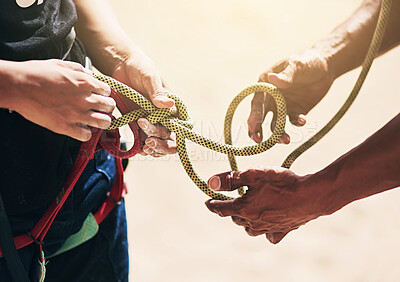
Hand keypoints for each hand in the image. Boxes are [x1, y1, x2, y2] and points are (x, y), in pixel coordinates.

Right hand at [4, 59, 114, 140]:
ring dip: (102, 121)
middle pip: (110, 106)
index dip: (104, 93)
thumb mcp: (60, 64)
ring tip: (95, 120)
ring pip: (104, 122)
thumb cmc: (36, 73)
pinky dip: (85, 133)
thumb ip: (78, 69)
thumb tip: (87, 73)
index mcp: (85, 81)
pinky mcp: (65, 126)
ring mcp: (76, 114)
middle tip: (100, 108)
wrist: (17, 86)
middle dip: (107, 107)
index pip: (108, 90)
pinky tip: (80, 128)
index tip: (99, 95)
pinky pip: (86, 135)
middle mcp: (85, 98)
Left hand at [112, 51, 176, 156]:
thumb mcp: (149, 76)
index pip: (180, 128)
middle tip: (148, 141)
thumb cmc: (140, 67)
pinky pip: (143, 141)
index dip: (173, 138)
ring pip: (157, 143)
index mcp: (172, 107)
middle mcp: (164, 116)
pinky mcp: (138, 123)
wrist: (121, 65)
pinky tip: (138, 149)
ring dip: (152, 149)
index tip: (159, 135)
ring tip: (144, 147)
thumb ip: (157, 92)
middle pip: (168, 138)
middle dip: (160, 144)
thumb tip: (169, 105)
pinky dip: (142, 148)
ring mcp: (151, 121)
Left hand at [205, 167, 330, 243]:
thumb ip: (231, 179)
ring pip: (250, 229)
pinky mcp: (283, 230)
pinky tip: (267, 224)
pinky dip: (265, 231)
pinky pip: (269, 236)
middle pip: (235, 218)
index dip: (212, 204)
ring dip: (245, 221)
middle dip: (231, 210)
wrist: (312, 195)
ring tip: (247, 212)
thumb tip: (210, 182)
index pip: (221, 209)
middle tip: (231, 201)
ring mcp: (269, 228)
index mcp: (244, 209)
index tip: (207, 202)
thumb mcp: (253, 175)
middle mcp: (254, 222)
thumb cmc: (282, 183)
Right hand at [248, 49, 334, 143]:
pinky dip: (297, 123)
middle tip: (259, 142)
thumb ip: (286, 75)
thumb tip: (272, 79)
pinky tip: (303, 120)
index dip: (253, 116)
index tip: (253, 128)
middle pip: (260, 117)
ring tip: (286, 140)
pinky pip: (293, 121)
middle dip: (258, 130)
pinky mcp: (295, 111)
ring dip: (278, 134)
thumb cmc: (307, 61)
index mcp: (265, 84)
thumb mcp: (298, 65)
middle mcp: (270, 98)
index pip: (256, 103)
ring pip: (276, 124)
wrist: (326, 66)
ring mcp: (283, 106)